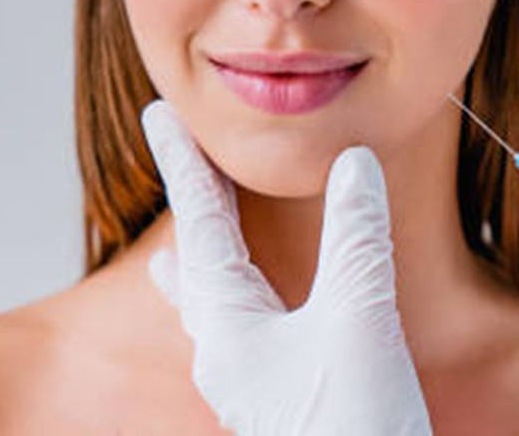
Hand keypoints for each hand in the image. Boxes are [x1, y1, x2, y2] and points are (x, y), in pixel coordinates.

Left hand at [140, 98, 431, 435]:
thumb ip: (356, 236)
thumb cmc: (356, 428)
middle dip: (188, 202)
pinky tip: (241, 305)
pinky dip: (234, 294)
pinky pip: (241, 324)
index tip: (159, 114)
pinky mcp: (276, 391)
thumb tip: (354, 163)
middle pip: (196, 254)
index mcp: (229, 325)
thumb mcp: (359, 321)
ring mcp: (248, 375)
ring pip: (212, 296)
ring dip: (202, 254)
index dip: (184, 160)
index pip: (200, 219)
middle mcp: (226, 348)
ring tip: (174, 242)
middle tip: (174, 156)